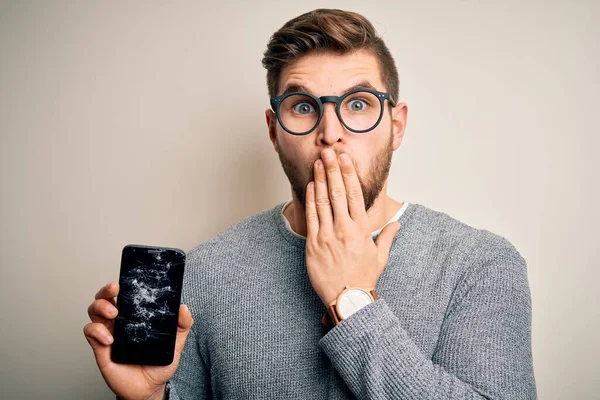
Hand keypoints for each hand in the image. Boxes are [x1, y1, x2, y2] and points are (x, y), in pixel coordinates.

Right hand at [83, 282, 192, 399]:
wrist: (150, 389)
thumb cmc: (159, 364)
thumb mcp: (176, 342)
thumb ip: (183, 324)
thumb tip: (183, 307)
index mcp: (134, 317)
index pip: (123, 295)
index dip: (121, 284)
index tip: (124, 279)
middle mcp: (118, 322)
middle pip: (104, 298)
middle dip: (105, 290)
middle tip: (115, 290)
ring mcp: (108, 333)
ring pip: (94, 311)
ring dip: (100, 307)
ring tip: (114, 314)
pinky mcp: (100, 348)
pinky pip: (90, 332)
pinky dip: (97, 331)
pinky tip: (110, 339)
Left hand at [305, 148, 399, 305]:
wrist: (347, 299)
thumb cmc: (364, 278)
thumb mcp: (380, 257)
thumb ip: (387, 237)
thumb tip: (396, 224)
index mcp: (361, 229)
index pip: (355, 195)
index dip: (349, 174)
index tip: (345, 159)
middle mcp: (344, 229)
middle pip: (338, 193)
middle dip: (332, 170)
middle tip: (329, 152)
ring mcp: (328, 236)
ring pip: (323, 201)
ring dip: (320, 179)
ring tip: (318, 163)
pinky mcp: (314, 244)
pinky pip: (312, 217)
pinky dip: (311, 199)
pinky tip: (310, 186)